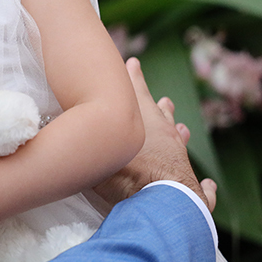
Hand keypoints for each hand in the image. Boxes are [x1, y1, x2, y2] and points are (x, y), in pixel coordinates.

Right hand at [93, 58, 215, 211]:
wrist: (159, 199)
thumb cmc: (126, 173)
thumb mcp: (96, 148)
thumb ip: (80, 135)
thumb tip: (52, 122)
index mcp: (143, 122)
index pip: (136, 93)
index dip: (133, 78)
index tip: (134, 62)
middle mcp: (166, 136)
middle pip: (162, 115)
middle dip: (160, 106)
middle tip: (164, 99)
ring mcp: (180, 160)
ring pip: (180, 142)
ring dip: (179, 134)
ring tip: (183, 128)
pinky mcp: (191, 187)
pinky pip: (201, 186)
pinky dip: (204, 186)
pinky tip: (210, 185)